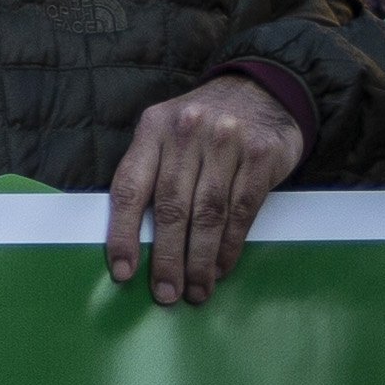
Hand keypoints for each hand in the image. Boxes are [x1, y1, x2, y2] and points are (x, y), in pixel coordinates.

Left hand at [108, 72, 305, 307]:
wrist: (261, 90)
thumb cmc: (201, 127)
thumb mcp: (166, 135)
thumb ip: (150, 174)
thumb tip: (133, 241)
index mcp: (152, 128)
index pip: (129, 188)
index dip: (122, 234)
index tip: (122, 272)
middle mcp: (187, 131)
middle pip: (171, 207)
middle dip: (167, 257)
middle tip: (165, 293)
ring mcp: (227, 141)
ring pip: (208, 213)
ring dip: (200, 259)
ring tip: (196, 291)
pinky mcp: (262, 155)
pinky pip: (242, 210)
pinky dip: (230, 245)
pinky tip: (221, 268)